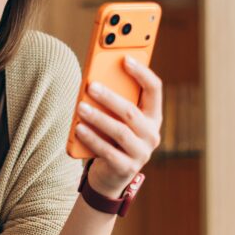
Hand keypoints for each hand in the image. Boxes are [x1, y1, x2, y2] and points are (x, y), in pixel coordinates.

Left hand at [73, 56, 162, 197]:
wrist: (110, 176)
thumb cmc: (112, 138)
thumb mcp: (117, 118)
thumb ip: (114, 101)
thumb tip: (95, 78)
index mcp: (153, 116)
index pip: (155, 89)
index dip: (141, 72)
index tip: (125, 58)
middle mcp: (151, 134)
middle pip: (132, 112)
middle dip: (111, 97)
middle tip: (91, 86)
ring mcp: (141, 153)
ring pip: (120, 131)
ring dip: (98, 118)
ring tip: (81, 108)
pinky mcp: (126, 168)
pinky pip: (108, 151)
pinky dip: (92, 138)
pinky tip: (79, 129)